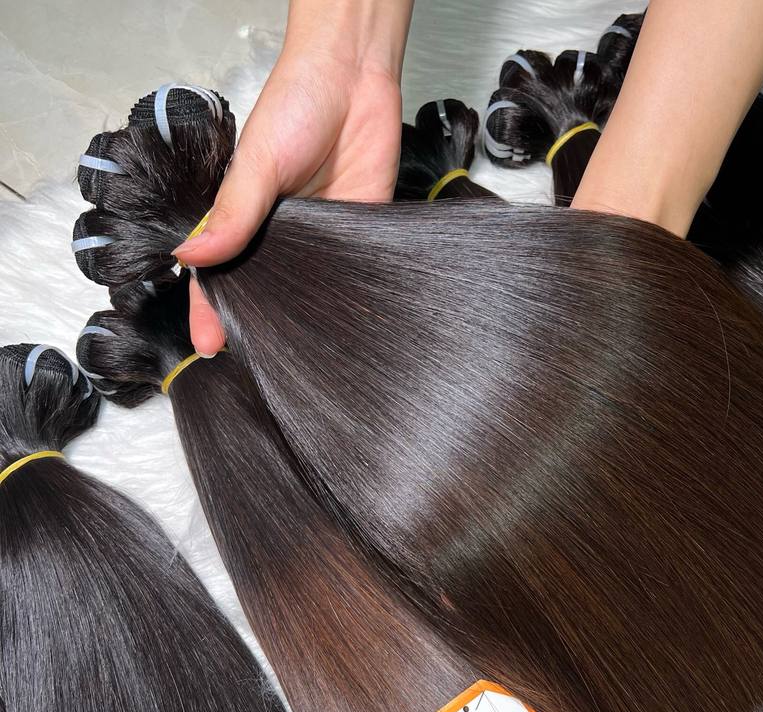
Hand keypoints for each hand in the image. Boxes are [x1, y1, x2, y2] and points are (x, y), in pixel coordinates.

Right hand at [173, 47, 402, 353]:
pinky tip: (344, 326)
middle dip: (258, 325)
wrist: (356, 79)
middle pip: (263, 289)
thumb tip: (189, 258)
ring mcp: (319, 239)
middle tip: (258, 366)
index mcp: (244, 218)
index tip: (209, 348)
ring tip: (298, 359)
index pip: (221, 273)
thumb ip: (231, 213)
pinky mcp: (357, 235)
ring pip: (306, 290)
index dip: (212, 310)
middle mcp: (279, 235)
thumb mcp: (256, 162)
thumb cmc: (296, 106)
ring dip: (302, 319)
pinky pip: (348, 274)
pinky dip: (345, 299)